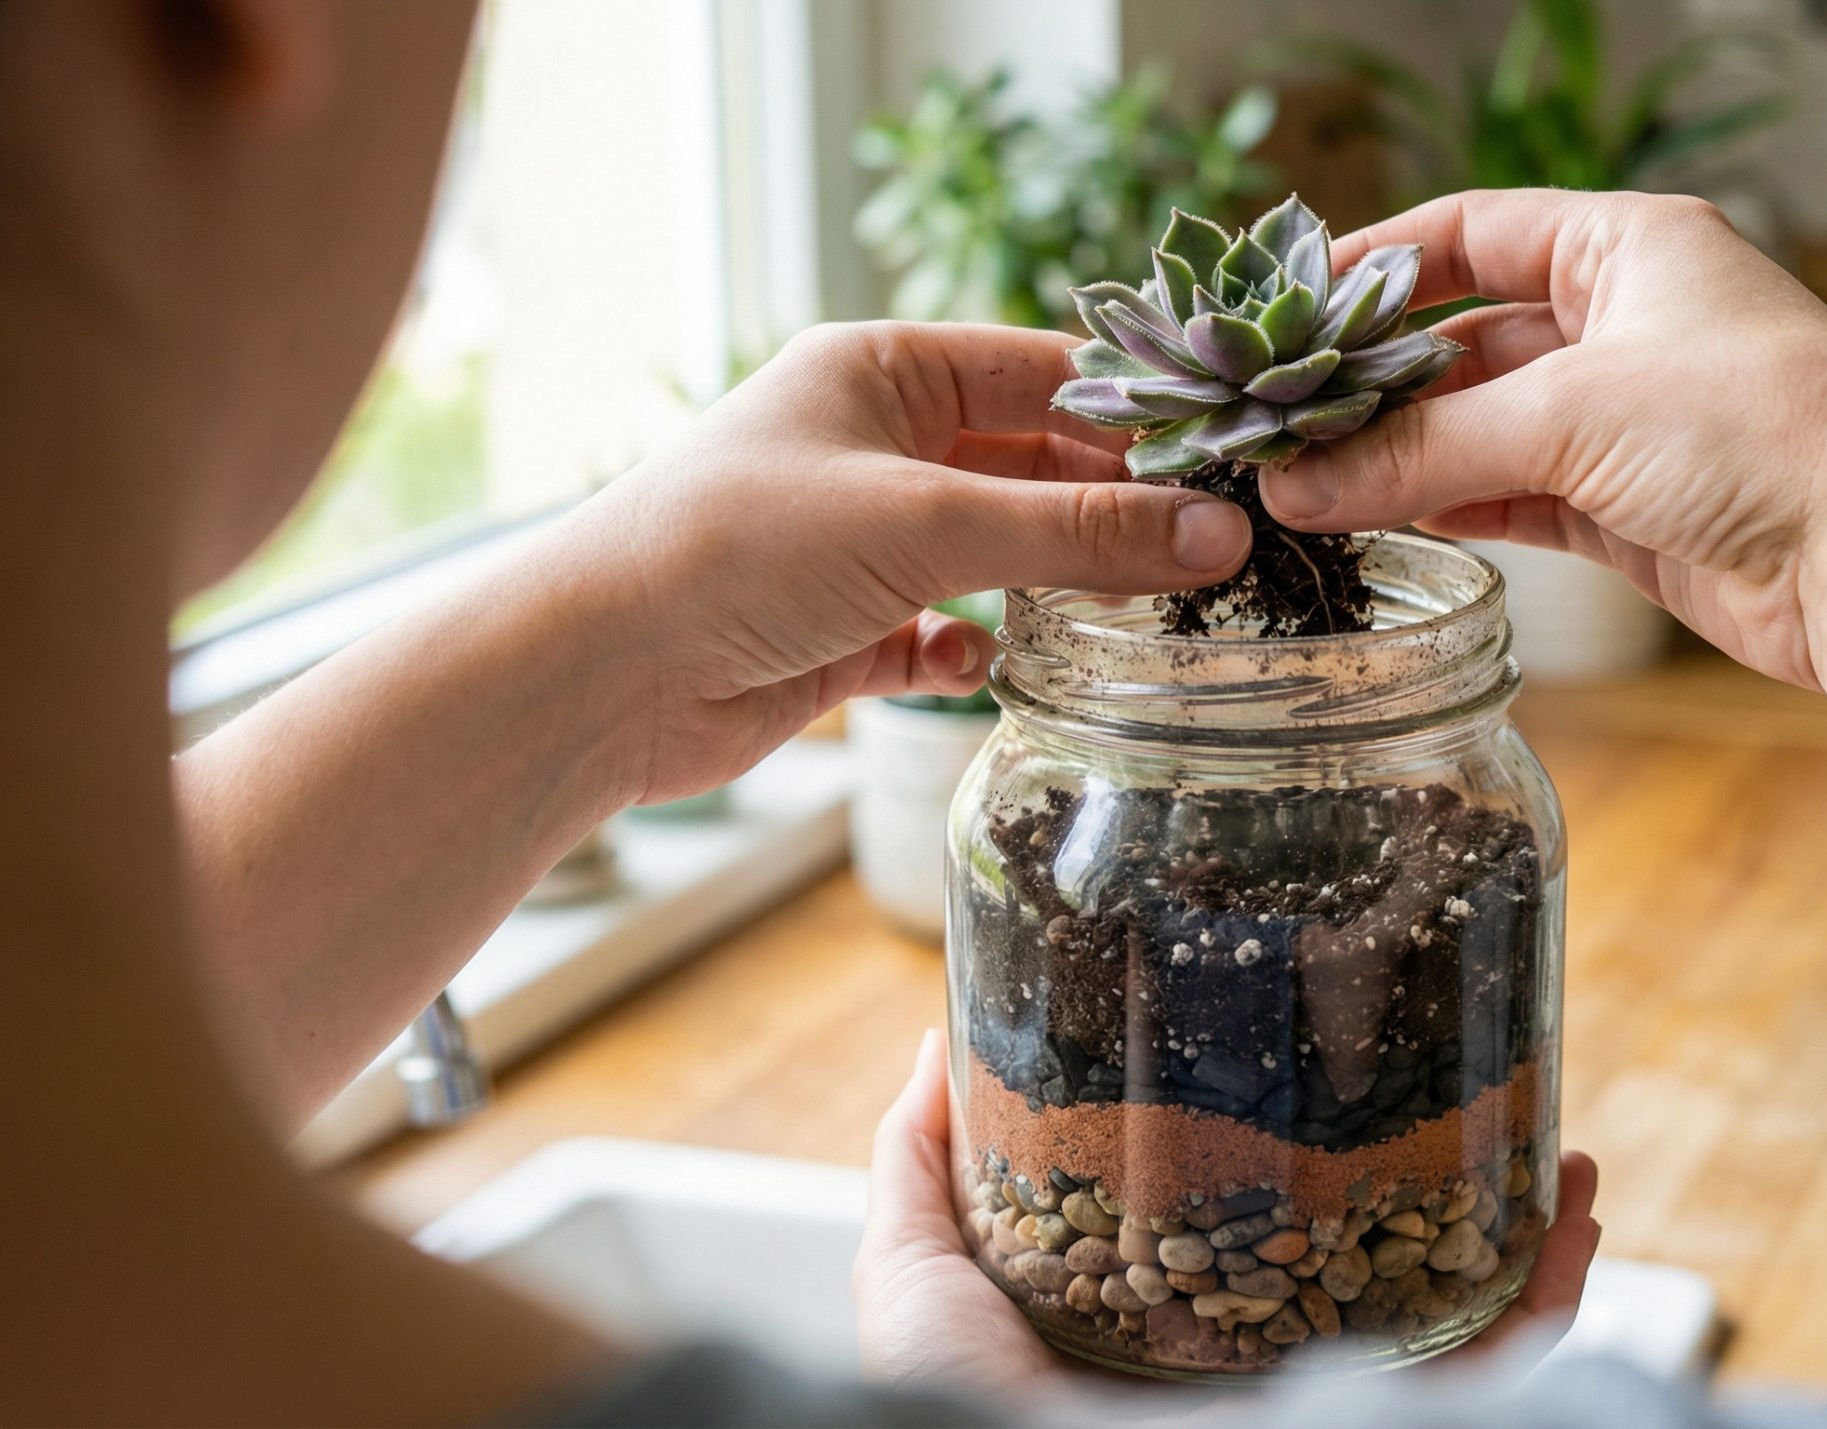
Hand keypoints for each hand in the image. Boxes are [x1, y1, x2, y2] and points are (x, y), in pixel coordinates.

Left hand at [533, 323, 1251, 804]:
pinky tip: (976, 670)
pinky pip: (938, 633)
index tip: (1226, 467)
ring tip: (1128, 620)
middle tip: (1204, 555)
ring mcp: (855, 540)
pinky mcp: (838, 630)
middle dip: (1104, 512)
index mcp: (881, 371)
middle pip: (1028, 464)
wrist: (600, 674)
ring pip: (992, 553)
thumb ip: (1079, 531)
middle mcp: (871, 445)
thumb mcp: (929, 524)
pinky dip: (967, 654)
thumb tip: (1217, 534)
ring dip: (1047, 586)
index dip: (1136, 416)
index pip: (1043, 370)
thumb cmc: (740, 550)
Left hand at [854, 1029, 1602, 1392]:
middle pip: (1385, 1267)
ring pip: (1456, 1311)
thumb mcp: (912, 1268)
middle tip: (1486, 1102)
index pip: (1270, 1235)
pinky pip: (1493, 1370)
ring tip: (1559, 1153)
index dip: (1324, 1162)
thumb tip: (937, 1043)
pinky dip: (1547, 1298)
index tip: (1356, 1074)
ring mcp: (1321, 1399)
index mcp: (1168, 1322)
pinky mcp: (1369, 1427)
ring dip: (1523, 1231)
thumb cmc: (943, 1409)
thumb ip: (922, 1161)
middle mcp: (1257, 1360)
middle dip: (1449, 1190)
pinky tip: (1568, 1216)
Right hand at [1255, 189, 1826, 691]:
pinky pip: (1516, 496)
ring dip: (1407, 456)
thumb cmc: (1760, 431)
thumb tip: (1299, 481)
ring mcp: (1633, 419)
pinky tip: (1382, 520)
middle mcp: (1631, 322)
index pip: (1474, 230)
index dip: (1380, 265)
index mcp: (1630, 245)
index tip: (1293, 304)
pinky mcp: (1634, 507)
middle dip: (1382, 383)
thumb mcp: (1570, 418)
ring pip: (1487, 427)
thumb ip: (1423, 450)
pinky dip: (1454, 507)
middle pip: (1470, 339)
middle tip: (1285, 419)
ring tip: (1312, 480)